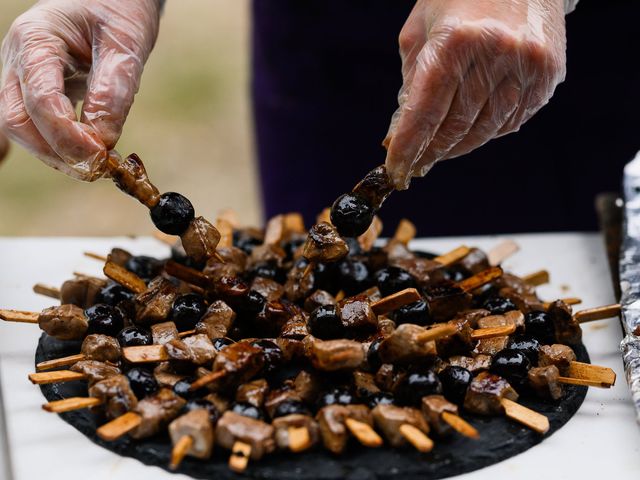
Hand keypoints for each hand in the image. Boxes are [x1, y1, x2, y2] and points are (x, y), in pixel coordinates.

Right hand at [0, 0, 160, 180]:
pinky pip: (34, 126)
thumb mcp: (125, 44)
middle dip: (57, 152)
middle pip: (19, 122)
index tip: (100, 157)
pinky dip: (55, 148)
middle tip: (98, 169)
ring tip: (98, 166)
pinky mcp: (36, 91)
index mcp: (36, 39)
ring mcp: (22, 76)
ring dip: (58, 155)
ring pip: (23, 129)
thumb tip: (104, 139)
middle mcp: (18, 59)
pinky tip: (79, 161)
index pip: (39, 100)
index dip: (67, 136)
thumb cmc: (118, 8)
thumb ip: (114, 90)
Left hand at [385, 0, 566, 188]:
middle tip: (416, 163)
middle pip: (456, 126)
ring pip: (485, 130)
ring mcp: (527, 65)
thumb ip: (411, 82)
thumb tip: (401, 134)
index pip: (425, 111)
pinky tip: (475, 126)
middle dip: (431, 151)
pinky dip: (488, 130)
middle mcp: (495, 53)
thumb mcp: (422, 29)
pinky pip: (512, 121)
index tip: (395, 171)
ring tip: (442, 148)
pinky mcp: (548, 73)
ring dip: (459, 146)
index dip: (408, 147)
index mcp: (455, 40)